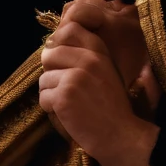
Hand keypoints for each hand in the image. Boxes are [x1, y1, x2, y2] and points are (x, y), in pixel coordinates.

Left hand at [39, 0, 158, 165]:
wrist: (121, 136)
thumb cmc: (111, 107)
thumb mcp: (106, 71)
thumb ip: (86, 56)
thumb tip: (50, 46)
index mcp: (99, 50)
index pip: (68, 29)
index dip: (59, 44)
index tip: (64, 63)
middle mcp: (88, 59)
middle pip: (49, 54)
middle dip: (51, 73)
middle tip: (67, 90)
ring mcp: (75, 76)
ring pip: (43, 79)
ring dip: (51, 94)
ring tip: (72, 106)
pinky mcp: (64, 95)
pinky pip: (43, 98)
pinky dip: (52, 110)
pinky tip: (69, 115)